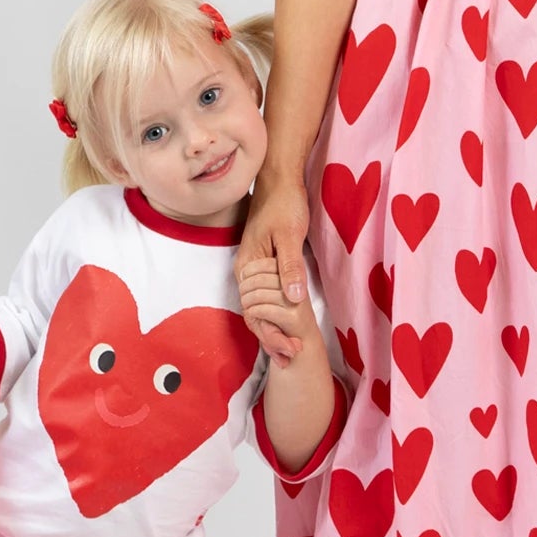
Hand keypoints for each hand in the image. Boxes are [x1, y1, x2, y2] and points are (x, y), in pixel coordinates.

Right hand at [235, 174, 310, 363]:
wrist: (279, 179)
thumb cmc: (284, 203)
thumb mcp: (290, 235)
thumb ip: (290, 267)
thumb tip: (292, 300)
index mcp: (247, 267)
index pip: (254, 313)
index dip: (272, 335)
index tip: (289, 351)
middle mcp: (245, 271)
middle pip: (254, 315)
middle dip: (272, 338)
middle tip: (292, 357)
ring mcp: (252, 268)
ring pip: (258, 307)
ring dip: (274, 328)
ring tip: (290, 349)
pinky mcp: (262, 263)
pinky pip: (264, 295)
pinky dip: (275, 312)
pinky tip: (287, 323)